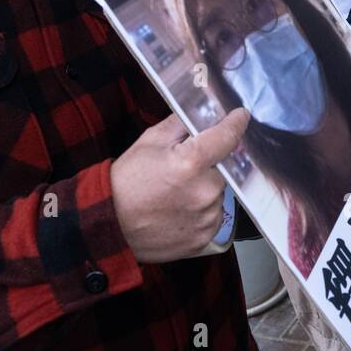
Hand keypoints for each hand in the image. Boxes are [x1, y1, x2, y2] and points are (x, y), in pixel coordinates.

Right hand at [110, 108, 249, 263]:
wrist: (109, 224)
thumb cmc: (126, 181)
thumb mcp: (149, 141)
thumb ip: (181, 124)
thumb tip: (202, 113)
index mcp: (191, 163)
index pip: (227, 137)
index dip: (236, 123)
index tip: (240, 116)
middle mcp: (204, 191)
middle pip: (223, 168)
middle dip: (210, 164)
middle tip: (185, 169)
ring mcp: (206, 217)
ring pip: (219, 193)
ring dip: (206, 188)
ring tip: (177, 193)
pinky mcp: (205, 237)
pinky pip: (214, 216)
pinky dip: (202, 210)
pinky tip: (179, 209)